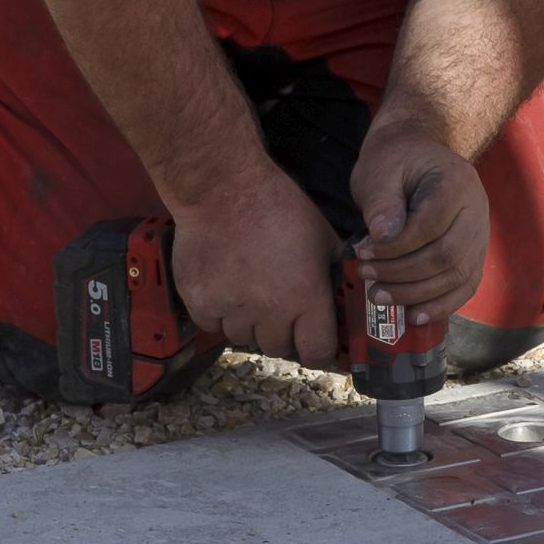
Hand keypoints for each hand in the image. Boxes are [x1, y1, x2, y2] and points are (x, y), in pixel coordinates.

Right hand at [170, 169, 341, 365]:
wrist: (223, 190)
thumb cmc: (279, 207)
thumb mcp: (323, 237)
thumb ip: (333, 272)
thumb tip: (342, 294)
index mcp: (305, 296)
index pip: (317, 352)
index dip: (320, 353)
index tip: (318, 347)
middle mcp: (268, 311)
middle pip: (279, 349)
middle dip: (285, 334)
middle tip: (282, 311)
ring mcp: (231, 310)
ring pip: (245, 339)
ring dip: (251, 325)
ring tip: (252, 293)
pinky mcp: (200, 303)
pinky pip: (213, 326)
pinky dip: (220, 315)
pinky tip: (227, 289)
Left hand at [350, 112, 492, 329]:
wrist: (417, 154)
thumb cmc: (395, 161)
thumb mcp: (380, 172)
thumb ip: (382, 203)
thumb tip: (383, 237)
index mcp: (457, 182)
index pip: (430, 226)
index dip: (396, 247)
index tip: (363, 252)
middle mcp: (477, 209)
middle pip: (447, 255)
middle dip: (402, 274)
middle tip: (366, 276)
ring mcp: (481, 233)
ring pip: (457, 275)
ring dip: (416, 293)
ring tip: (380, 296)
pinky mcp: (475, 252)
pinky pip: (467, 285)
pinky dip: (442, 305)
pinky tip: (415, 315)